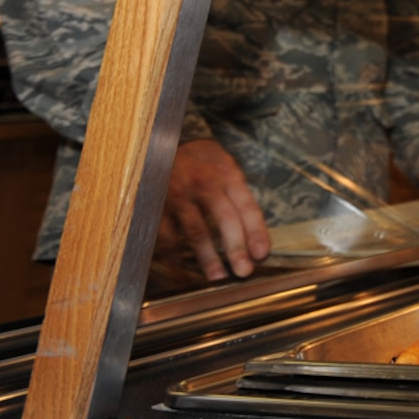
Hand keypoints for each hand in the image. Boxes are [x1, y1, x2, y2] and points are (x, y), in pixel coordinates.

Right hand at [157, 138, 268, 282]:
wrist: (160, 142)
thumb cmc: (198, 161)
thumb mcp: (224, 166)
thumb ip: (238, 195)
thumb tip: (255, 233)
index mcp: (227, 175)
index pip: (247, 206)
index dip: (256, 232)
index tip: (262, 255)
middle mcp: (205, 183)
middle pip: (225, 219)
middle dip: (236, 248)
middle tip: (244, 271)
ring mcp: (179, 194)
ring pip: (196, 231)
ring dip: (207, 257)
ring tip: (217, 276)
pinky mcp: (156, 204)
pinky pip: (166, 235)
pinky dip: (175, 256)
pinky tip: (181, 271)